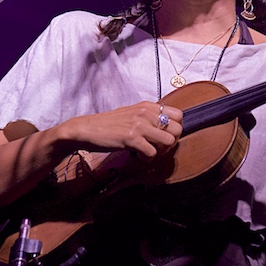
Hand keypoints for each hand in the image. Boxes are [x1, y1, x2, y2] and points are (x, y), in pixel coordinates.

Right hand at [59, 101, 182, 158]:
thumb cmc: (109, 124)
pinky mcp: (132, 138)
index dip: (175, 129)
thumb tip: (165, 128)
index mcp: (148, 106)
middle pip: (177, 129)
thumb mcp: (132, 113)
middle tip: (158, 148)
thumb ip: (148, 117)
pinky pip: (152, 153)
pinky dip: (147, 159)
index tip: (164, 136)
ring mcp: (139, 125)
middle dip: (171, 143)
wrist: (86, 129)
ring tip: (148, 152)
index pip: (179, 115)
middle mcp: (146, 113)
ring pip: (169, 141)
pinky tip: (137, 156)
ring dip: (161, 151)